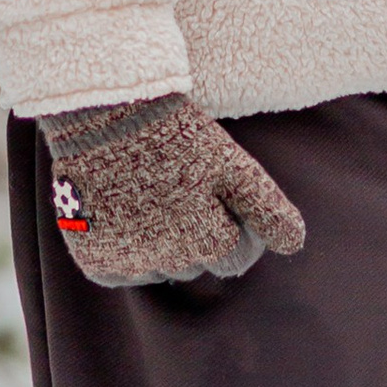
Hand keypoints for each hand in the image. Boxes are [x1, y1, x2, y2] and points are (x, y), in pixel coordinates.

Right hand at [39, 95, 306, 287]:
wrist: (104, 114)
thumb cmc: (176, 134)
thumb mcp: (231, 163)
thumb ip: (266, 209)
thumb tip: (293, 245)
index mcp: (208, 243)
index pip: (237, 258)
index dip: (235, 226)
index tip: (219, 195)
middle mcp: (169, 264)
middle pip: (198, 265)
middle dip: (198, 235)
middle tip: (181, 188)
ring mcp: (129, 265)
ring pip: (160, 270)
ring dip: (162, 245)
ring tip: (150, 194)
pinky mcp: (93, 261)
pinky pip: (121, 272)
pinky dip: (125, 250)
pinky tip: (122, 212)